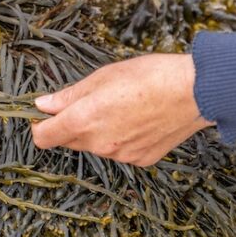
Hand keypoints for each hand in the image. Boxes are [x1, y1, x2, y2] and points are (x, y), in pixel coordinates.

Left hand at [31, 54, 212, 165]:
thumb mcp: (104, 76)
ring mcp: (121, 156)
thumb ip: (70, 95)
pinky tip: (141, 120)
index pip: (43, 137)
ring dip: (100, 131)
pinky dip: (124, 139)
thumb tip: (43, 105)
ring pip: (97, 145)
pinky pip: (121, 151)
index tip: (47, 114)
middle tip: (95, 102)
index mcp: (83, 120)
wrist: (194, 92)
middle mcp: (99, 144)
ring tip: (125, 107)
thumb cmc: (151, 76)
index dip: (41, 125)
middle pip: (70, 140)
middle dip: (74, 124)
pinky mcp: (141, 160)